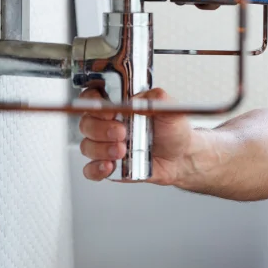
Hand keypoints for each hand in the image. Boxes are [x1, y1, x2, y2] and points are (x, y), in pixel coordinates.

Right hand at [77, 87, 195, 185]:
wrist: (181, 157)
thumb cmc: (173, 131)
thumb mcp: (170, 109)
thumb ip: (157, 98)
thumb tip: (139, 98)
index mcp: (119, 106)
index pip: (92, 97)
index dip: (93, 102)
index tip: (108, 110)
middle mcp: (108, 124)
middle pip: (86, 123)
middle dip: (100, 129)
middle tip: (121, 133)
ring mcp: (106, 145)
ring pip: (87, 146)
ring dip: (101, 149)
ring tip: (122, 150)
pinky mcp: (109, 166)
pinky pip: (90, 169)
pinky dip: (96, 169)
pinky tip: (110, 166)